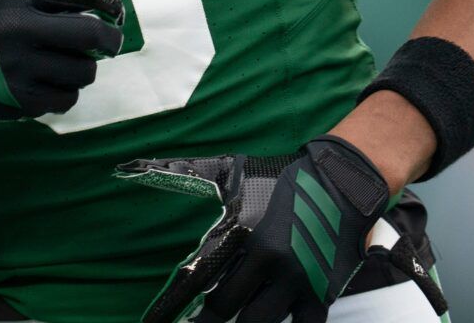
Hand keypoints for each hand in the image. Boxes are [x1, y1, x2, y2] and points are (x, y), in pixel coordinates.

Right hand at [0, 0, 125, 119]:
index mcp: (20, 0)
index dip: (110, 4)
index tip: (114, 12)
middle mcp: (19, 35)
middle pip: (90, 36)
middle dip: (110, 39)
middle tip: (110, 42)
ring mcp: (20, 71)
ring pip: (84, 72)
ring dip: (85, 66)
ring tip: (70, 60)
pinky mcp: (22, 103)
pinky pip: (68, 99)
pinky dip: (67, 90)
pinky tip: (53, 80)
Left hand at [118, 136, 404, 322]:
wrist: (343, 178)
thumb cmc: (283, 176)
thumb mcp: (232, 174)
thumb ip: (185, 175)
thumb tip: (131, 166)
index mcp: (240, 230)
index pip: (197, 278)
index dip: (173, 308)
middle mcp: (265, 257)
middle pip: (224, 308)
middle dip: (207, 322)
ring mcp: (295, 277)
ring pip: (259, 322)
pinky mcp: (321, 291)